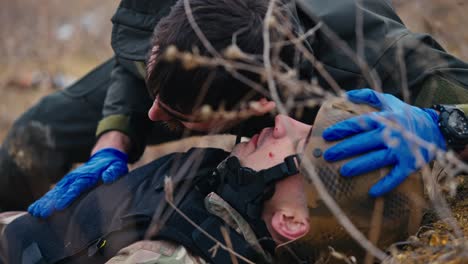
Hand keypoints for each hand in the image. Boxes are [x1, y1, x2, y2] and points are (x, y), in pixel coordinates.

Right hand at [28, 148, 127, 217]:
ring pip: (54, 192)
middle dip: (51, 203)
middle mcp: (74, 178)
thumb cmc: (112, 165)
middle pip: (61, 191)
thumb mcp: (117, 167)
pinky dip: (44, 201)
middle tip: (41, 213)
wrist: (104, 157)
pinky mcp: (65, 185)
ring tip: (35, 213)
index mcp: (87, 176)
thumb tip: (108, 177)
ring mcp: (68, 181)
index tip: (60, 206)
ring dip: (44, 203)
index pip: (77, 187)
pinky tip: (35, 211)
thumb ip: (113, 172)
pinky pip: (53, 193)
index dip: (68, 196)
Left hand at [322, 88, 445, 196]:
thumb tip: (346, 94)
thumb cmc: (406, 115)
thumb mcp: (389, 101)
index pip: (359, 124)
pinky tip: (372, 192)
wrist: (436, 128)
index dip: (341, 129)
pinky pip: (396, 176)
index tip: (326, 135)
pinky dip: (385, 185)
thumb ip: (368, 96)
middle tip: (328, 155)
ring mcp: (401, 151)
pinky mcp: (410, 164)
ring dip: (360, 166)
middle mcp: (392, 134)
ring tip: (343, 171)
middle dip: (344, 149)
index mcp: (385, 119)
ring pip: (377, 159)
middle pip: (364, 142)